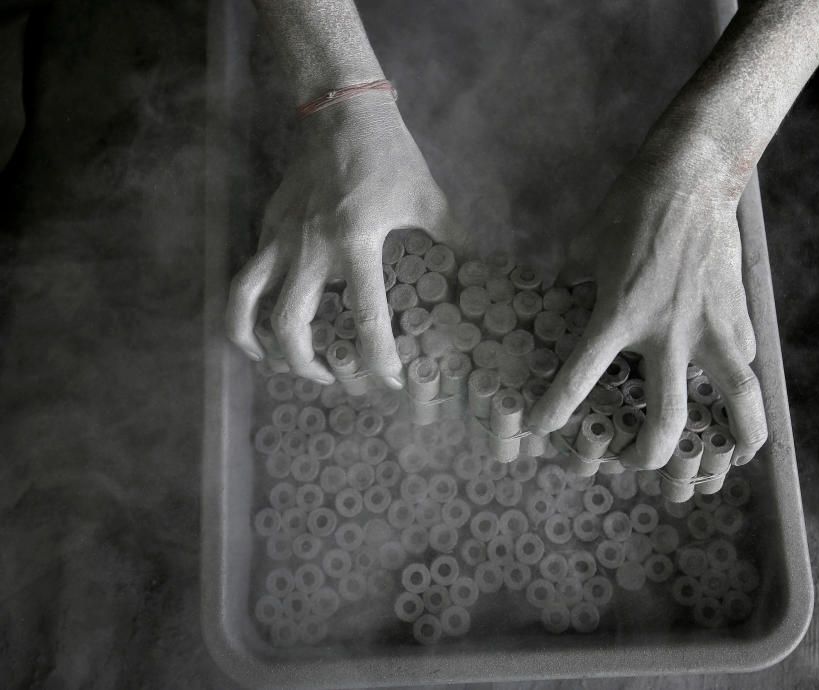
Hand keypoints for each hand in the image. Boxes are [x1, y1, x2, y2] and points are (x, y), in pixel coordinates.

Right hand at [225, 92, 464, 386]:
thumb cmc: (389, 155)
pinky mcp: (265, 226)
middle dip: (307, 366)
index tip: (391, 381)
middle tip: (332, 378)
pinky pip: (246, 277)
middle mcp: (309, 248)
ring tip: (278, 361)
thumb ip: (453, 241)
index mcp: (355, 242)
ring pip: (246, 304)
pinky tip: (265, 321)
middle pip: (290, 326)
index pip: (365, 318)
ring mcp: (279, 238)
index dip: (379, 358)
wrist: (339, 110)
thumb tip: (482, 273)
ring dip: (258, 342)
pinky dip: (247, 308)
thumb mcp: (428, 199)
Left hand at [527, 129, 766, 472]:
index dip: (555, 409)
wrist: (693, 177)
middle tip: (632, 461)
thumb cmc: (631, 208)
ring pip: (736, 401)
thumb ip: (572, 288)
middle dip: (646, 454)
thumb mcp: (586, 248)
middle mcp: (668, 331)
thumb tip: (545, 307)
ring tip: (726, 460)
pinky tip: (739, 407)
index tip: (540, 430)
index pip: (580, 376)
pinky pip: (746, 366)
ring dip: (733, 437)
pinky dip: (744, 392)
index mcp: (620, 312)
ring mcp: (712, 327)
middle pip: (666, 419)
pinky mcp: (739, 317)